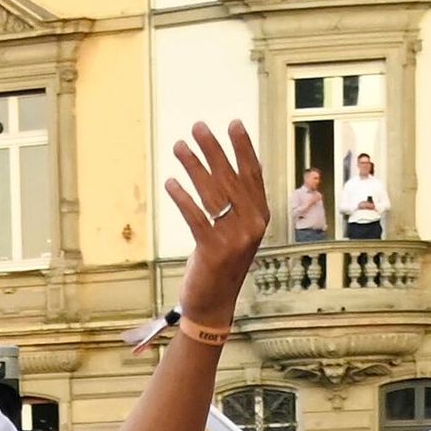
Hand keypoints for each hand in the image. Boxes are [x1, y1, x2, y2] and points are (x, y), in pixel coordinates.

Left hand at [164, 121, 273, 326]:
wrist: (213, 305)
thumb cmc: (220, 265)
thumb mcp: (233, 232)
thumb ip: (233, 204)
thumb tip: (220, 167)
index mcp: (259, 217)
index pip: (253, 175)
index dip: (243, 148)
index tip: (233, 124)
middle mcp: (252, 226)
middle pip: (230, 178)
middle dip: (213, 149)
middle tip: (198, 127)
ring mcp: (235, 239)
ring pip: (212, 193)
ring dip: (194, 166)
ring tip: (179, 147)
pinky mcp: (214, 251)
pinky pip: (197, 218)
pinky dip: (183, 198)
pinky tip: (171, 183)